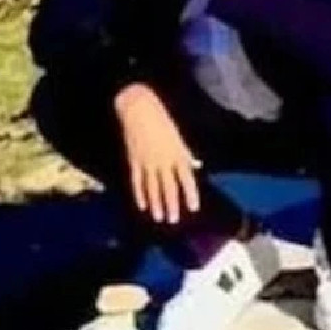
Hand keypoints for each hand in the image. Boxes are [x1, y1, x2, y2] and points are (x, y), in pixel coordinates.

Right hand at [113, 84, 200, 224]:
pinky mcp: (134, 161)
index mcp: (177, 153)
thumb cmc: (161, 120)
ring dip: (156, 204)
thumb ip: (186, 153)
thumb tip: (196, 165)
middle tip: (173, 220)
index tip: (194, 207)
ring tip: (159, 218)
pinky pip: (137, 182)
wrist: (138, 109)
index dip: (191, 193)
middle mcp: (163, 161)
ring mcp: (147, 163)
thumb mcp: (177, 136)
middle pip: (169, 187)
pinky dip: (140, 195)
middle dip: (171, 205)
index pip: (186, 178)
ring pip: (152, 188)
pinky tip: (143, 206)